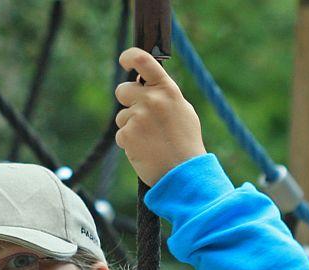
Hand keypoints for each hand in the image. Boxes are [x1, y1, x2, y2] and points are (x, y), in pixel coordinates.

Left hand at [114, 47, 205, 186]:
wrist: (184, 174)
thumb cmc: (186, 145)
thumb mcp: (183, 112)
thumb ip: (165, 96)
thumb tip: (145, 85)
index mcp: (167, 90)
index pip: (142, 60)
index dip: (129, 56)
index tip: (124, 60)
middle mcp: (152, 99)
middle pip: (123, 90)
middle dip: (128, 103)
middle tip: (142, 118)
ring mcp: (138, 117)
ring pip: (122, 116)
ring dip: (131, 127)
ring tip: (151, 141)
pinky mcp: (127, 135)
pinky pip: (121, 134)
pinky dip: (130, 144)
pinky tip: (145, 151)